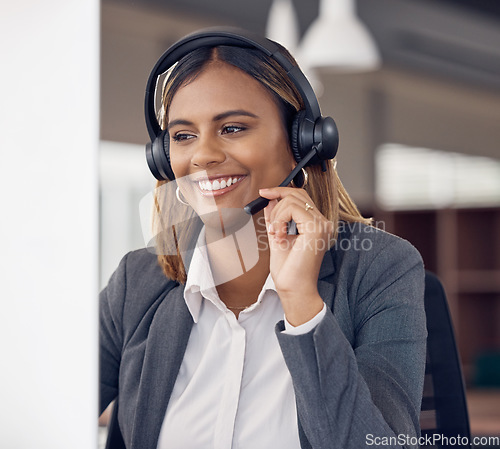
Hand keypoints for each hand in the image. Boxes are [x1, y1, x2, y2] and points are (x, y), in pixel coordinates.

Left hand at [259, 187, 332, 325]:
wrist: (294, 288)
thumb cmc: (288, 270)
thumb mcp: (277, 236)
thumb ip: (275, 217)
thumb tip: (270, 199)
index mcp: (316, 224)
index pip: (300, 197)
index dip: (281, 191)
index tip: (264, 193)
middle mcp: (322, 222)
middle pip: (297, 194)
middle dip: (276, 205)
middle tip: (270, 227)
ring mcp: (321, 224)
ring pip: (292, 200)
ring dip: (276, 216)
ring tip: (276, 235)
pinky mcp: (316, 228)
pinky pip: (292, 209)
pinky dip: (279, 220)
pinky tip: (279, 237)